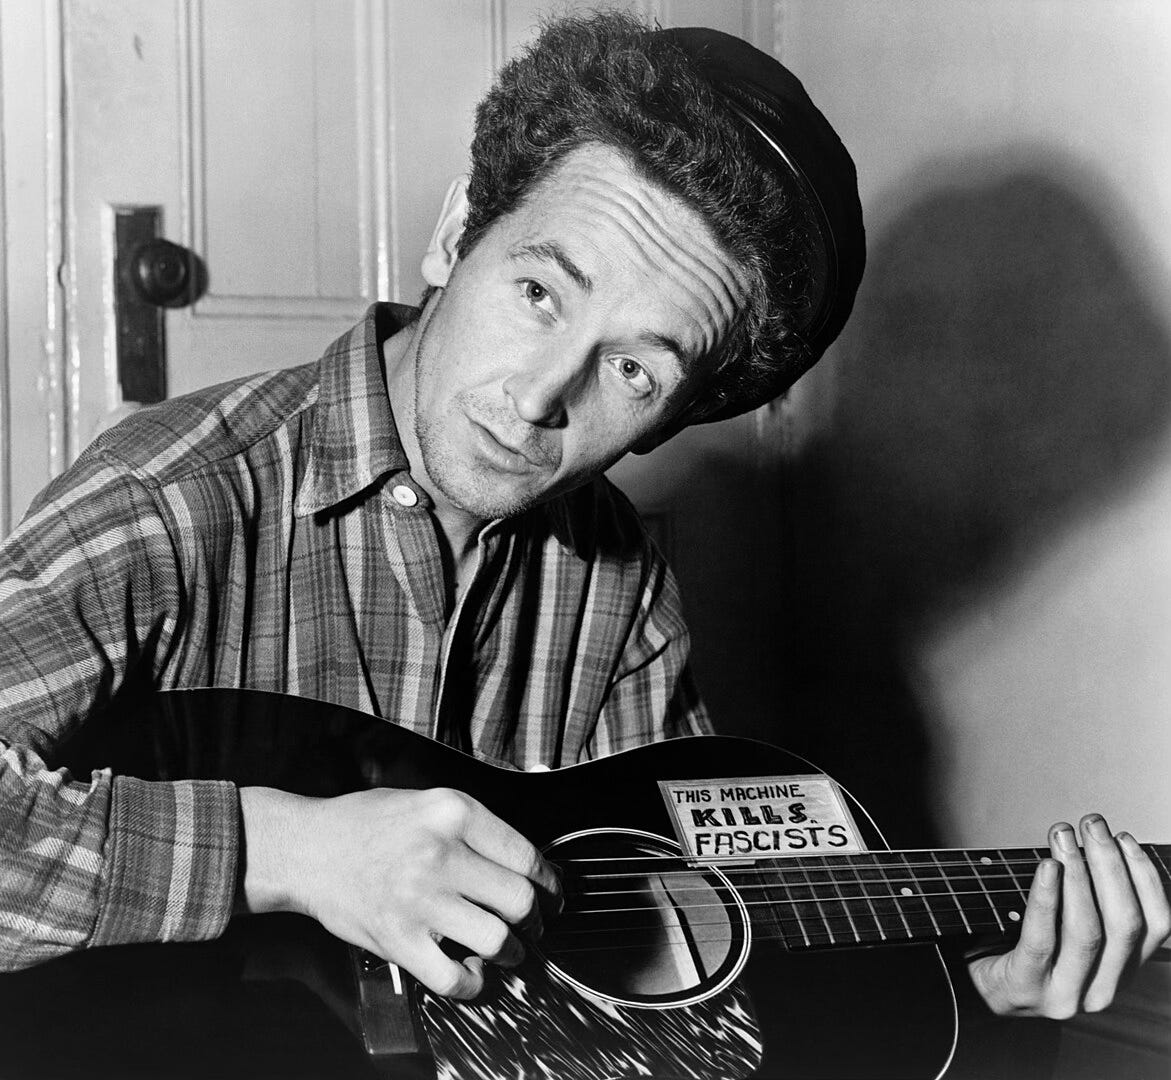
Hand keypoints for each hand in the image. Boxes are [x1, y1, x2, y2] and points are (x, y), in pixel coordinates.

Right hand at [239, 786, 560, 998]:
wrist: (307, 848)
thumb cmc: (366, 823)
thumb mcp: (426, 801)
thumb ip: (473, 827)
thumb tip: (524, 863)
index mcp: (452, 812)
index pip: (525, 854)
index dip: (548, 881)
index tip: (552, 892)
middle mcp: (440, 853)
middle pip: (519, 900)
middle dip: (535, 918)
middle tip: (533, 923)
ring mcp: (419, 899)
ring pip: (496, 940)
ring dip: (511, 952)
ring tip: (508, 949)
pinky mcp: (398, 939)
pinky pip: (454, 977)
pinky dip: (472, 983)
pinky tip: (472, 972)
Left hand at [968, 814, 1170, 1016]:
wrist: (981, 988)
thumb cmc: (1026, 947)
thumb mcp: (1070, 930)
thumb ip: (1095, 903)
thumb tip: (1103, 842)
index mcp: (1123, 971)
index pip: (1157, 925)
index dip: (1145, 877)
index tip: (1125, 837)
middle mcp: (1104, 990)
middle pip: (1125, 923)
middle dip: (1110, 865)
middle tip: (1091, 825)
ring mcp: (1066, 994)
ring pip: (1088, 930)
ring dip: (1079, 875)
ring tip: (1064, 837)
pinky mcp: (1028, 987)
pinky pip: (1041, 938)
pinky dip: (1046, 898)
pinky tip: (1046, 867)